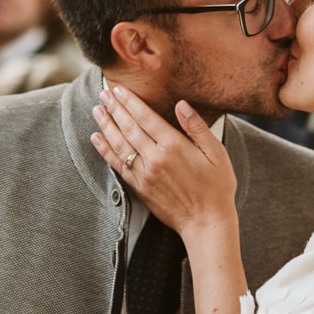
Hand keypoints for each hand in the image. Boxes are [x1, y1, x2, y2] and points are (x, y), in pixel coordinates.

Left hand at [90, 86, 236, 244]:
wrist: (206, 222)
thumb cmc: (217, 188)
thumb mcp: (216, 153)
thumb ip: (197, 127)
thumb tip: (181, 104)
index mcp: (174, 146)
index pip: (145, 117)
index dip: (130, 102)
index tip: (119, 90)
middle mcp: (155, 158)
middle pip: (129, 128)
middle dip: (114, 109)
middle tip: (103, 94)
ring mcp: (145, 174)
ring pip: (119, 145)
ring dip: (106, 126)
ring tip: (97, 111)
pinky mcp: (140, 188)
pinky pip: (118, 165)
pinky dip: (105, 151)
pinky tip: (97, 139)